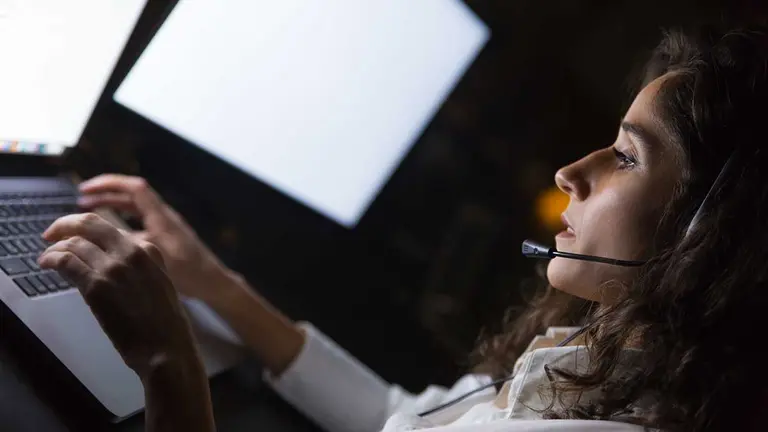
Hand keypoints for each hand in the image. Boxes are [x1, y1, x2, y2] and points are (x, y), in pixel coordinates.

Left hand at [38, 213, 200, 376]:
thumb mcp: (161, 285)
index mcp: (149, 251)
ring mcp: (114, 267)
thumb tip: (112, 266)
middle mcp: (132, 252)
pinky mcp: (97, 285)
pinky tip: (46, 264)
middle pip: (90, 224)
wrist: (166, 347)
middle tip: (51, 233)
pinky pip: (66, 261)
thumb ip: (141, 269)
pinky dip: (51, 259)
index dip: (88, 231)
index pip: (111, 229)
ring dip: (54, 247)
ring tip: (46, 257)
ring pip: (74, 242)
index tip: (76, 237)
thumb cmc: (165, 325)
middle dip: (65, 224)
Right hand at [77, 175, 232, 302]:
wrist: (213, 284)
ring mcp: (164, 227)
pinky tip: (108, 235)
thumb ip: (132, 245)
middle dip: (105, 194)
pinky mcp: (164, 238)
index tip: (85, 190)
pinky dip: (121, 223)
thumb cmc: (191, 273)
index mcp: (162, 217)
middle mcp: (163, 217)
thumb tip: (101, 236)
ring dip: (111, 207)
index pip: (135, 188)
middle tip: (80, 200)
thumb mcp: (157, 258)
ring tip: (87, 213)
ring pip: (134, 209)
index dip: (109, 184)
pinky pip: (138, 222)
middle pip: (131, 195)